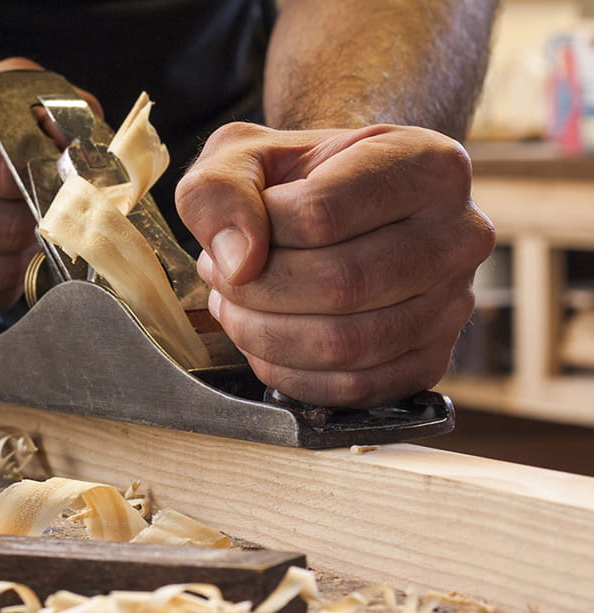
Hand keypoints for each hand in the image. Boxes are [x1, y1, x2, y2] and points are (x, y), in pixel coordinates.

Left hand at [176, 122, 494, 407]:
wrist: (337, 210)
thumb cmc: (293, 181)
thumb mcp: (242, 155)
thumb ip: (220, 189)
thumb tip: (237, 262)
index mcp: (427, 164)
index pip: (320, 215)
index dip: (258, 231)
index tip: (238, 229)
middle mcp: (460, 235)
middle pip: (339, 285)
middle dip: (256, 290)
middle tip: (222, 276)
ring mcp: (453, 304)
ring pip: (345, 343)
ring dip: (264, 334)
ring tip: (237, 305)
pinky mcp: (432, 360)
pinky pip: (354, 388)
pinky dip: (290, 373)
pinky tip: (265, 340)